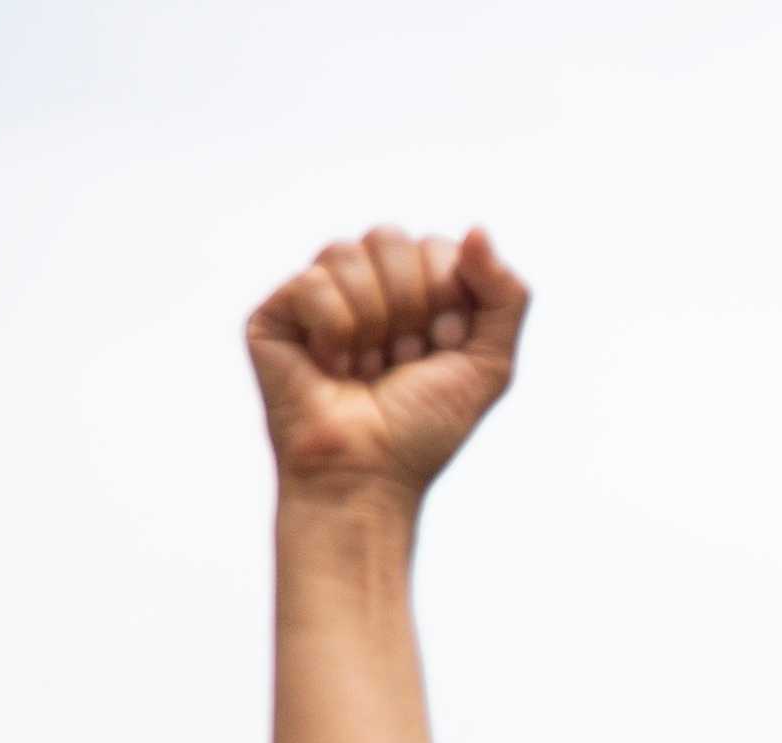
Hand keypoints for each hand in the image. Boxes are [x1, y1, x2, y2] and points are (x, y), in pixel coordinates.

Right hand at [245, 226, 527, 503]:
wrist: (370, 473)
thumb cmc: (426, 425)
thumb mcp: (490, 363)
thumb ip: (505, 296)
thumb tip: (479, 229)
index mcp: (414, 289)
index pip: (438, 247)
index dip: (450, 300)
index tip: (444, 348)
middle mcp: (364, 283)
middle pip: (391, 237)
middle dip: (411, 307)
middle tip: (403, 358)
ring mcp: (318, 294)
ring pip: (348, 253)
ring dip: (374, 324)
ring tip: (368, 367)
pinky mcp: (276, 310)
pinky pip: (313, 283)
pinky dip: (335, 333)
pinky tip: (331, 367)